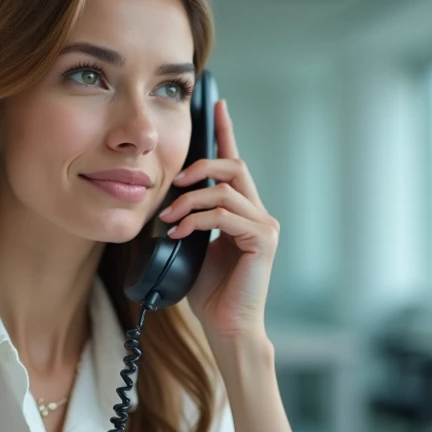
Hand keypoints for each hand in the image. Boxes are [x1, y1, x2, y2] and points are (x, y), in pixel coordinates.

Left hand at [159, 99, 279, 342]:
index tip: (215, 104)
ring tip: (169, 217)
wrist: (226, 327)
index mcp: (242, 211)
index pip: (234, 163)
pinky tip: (182, 232)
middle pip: (234, 166)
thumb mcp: (192, 245)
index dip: (225, 132)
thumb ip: (188, 219)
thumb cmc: (208, 291)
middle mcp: (258, 214)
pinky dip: (198, 220)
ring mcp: (264, 227)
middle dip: (201, 165)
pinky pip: (226, 216)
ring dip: (190, 201)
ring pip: (225, 191)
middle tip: (174, 182)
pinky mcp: (262, 241)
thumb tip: (166, 200)